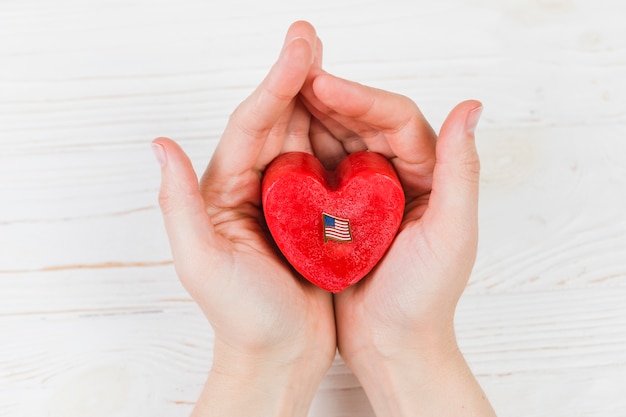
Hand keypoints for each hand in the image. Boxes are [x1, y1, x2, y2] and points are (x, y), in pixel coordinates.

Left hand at [153, 21, 334, 416]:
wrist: (279, 354)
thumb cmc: (242, 317)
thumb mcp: (201, 263)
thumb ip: (177, 202)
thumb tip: (160, 144)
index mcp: (224, 190)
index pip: (252, 125)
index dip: (276, 83)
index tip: (302, 49)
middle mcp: (252, 186)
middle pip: (276, 119)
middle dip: (296, 75)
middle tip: (311, 34)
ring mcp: (284, 197)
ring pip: (302, 136)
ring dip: (318, 98)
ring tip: (332, 61)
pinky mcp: (313, 213)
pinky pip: (326, 166)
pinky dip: (338, 138)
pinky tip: (354, 117)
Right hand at [302, 74, 495, 415]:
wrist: (391, 346)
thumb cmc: (424, 299)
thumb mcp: (452, 235)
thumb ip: (462, 169)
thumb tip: (472, 105)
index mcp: (430, 173)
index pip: (396, 118)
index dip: (359, 96)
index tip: (319, 83)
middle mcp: (399, 175)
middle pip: (363, 121)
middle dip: (328, 97)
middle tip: (290, 76)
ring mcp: (367, 193)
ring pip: (338, 141)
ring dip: (311, 119)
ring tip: (277, 99)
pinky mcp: (340, 211)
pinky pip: (319, 171)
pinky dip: (300, 154)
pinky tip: (276, 144)